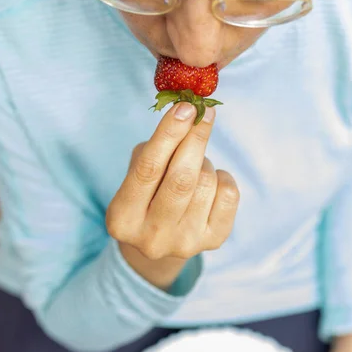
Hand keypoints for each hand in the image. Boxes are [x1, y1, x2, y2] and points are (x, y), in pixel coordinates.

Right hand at [106, 102, 239, 278]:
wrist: (159, 240)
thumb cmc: (146, 194)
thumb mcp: (137, 173)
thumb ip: (156, 149)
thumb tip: (187, 115)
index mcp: (122, 219)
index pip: (148, 169)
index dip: (168, 134)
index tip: (185, 107)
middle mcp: (152, 237)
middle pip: (181, 180)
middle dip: (195, 139)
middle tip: (204, 113)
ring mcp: (184, 244)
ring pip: (206, 183)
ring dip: (204, 161)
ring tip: (194, 164)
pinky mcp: (212, 241)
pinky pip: (228, 195)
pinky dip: (222, 177)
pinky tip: (210, 180)